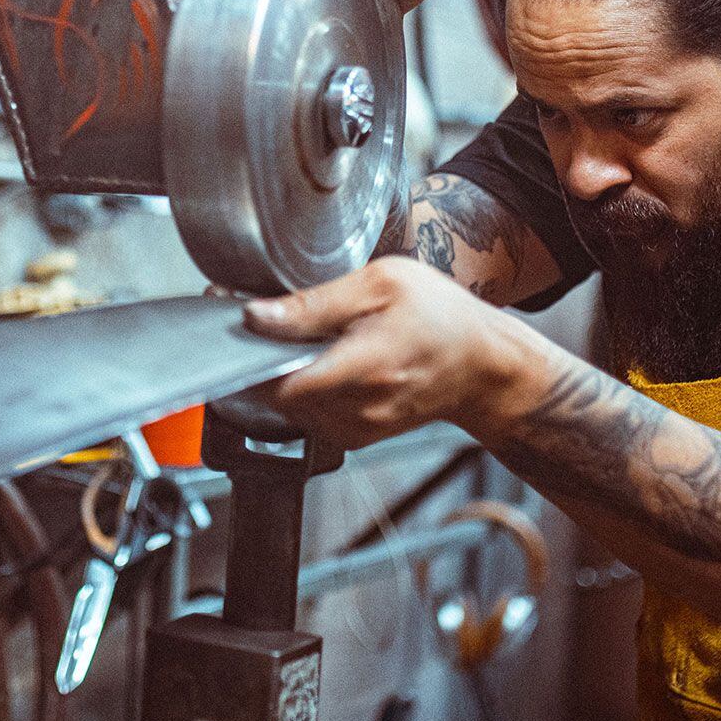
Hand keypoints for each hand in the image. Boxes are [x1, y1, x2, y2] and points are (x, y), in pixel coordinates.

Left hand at [241, 256, 545, 448]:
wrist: (483, 365)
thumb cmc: (441, 317)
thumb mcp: (381, 284)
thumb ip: (314, 303)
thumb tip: (256, 316)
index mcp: (363, 368)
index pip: (278, 386)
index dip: (246, 361)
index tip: (237, 333)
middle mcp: (357, 410)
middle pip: (276, 396)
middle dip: (263, 361)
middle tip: (271, 324)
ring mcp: (355, 430)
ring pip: (287, 408)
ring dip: (283, 375)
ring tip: (308, 340)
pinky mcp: (353, 436)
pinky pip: (306, 415)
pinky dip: (303, 389)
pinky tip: (324, 362)